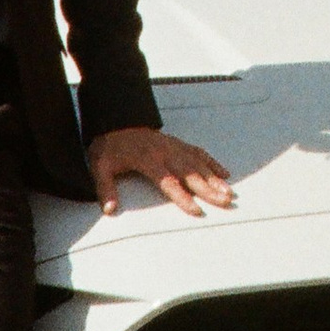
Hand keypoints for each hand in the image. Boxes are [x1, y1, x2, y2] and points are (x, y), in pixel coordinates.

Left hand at [88, 125, 234, 218]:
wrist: (116, 120)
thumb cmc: (110, 146)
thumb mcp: (100, 166)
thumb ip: (105, 188)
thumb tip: (110, 209)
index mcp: (148, 159)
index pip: (169, 182)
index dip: (183, 197)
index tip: (196, 210)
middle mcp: (165, 152)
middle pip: (191, 173)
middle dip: (209, 189)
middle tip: (225, 201)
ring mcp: (174, 146)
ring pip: (199, 163)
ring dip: (215, 178)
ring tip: (229, 191)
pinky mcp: (178, 143)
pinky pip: (199, 152)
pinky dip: (212, 162)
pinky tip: (224, 173)